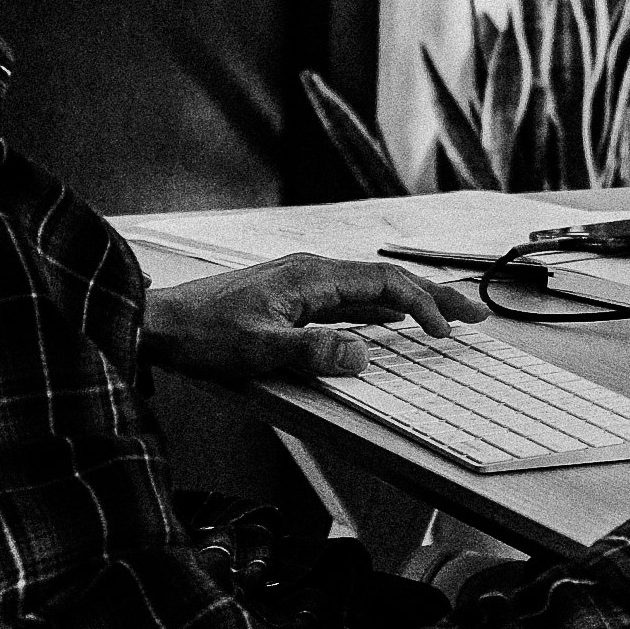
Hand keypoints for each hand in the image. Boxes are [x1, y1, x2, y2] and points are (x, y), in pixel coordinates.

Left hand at [144, 255, 487, 380]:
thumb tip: (364, 356)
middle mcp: (311, 272)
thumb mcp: (256, 352)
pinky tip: (388, 323)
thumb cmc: (200, 336)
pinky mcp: (290, 297)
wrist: (155, 323)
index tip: (446, 332)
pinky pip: (350, 299)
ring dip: (410, 303)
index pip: (385, 284)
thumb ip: (312, 354)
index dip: (423, 305)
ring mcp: (301, 282)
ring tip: (444, 318)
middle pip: (386, 280)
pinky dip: (380, 310)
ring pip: (370, 289)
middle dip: (433, 296)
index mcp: (311, 276)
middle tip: (474, 315)